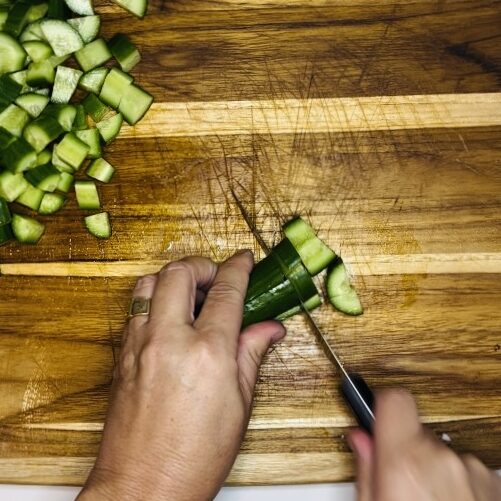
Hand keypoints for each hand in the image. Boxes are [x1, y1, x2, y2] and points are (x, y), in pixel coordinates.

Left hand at [77, 251, 285, 500]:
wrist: (143, 487)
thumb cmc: (194, 457)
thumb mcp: (239, 405)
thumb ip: (252, 354)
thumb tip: (269, 328)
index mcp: (207, 353)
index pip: (226, 291)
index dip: (238, 267)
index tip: (245, 259)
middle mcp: (168, 341)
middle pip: (179, 272)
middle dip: (202, 264)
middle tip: (217, 276)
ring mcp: (139, 346)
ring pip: (149, 283)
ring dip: (173, 279)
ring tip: (191, 296)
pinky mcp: (122, 356)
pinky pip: (135, 309)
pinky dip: (155, 301)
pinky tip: (170, 320)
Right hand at [348, 389, 500, 500]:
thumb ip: (365, 470)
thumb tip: (360, 440)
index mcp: (405, 463)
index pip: (393, 399)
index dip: (379, 402)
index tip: (374, 413)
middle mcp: (441, 459)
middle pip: (414, 429)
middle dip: (403, 448)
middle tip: (396, 481)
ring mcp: (470, 469)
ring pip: (439, 450)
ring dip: (430, 467)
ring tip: (423, 499)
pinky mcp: (491, 482)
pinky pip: (462, 467)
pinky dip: (453, 481)